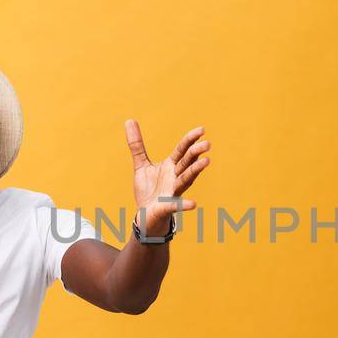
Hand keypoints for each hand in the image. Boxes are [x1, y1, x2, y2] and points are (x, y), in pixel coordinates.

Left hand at [124, 119, 210, 234]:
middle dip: (196, 153)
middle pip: (187, 162)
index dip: (190, 140)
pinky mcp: (166, 207)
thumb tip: (129, 120)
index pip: (182, 150)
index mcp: (171, 166)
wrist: (145, 216)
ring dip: (195, 171)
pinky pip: (176, 205)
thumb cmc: (148, 190)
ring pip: (185, 180)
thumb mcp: (141, 164)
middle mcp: (175, 177)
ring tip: (206, 162)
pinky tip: (193, 204)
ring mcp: (172, 192)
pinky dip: (184, 205)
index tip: (202, 130)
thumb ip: (137, 144)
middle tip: (207, 144)